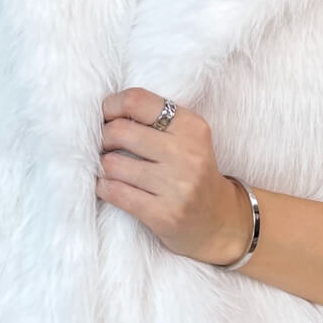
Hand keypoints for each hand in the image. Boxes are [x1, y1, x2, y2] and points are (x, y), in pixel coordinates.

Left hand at [97, 87, 251, 264]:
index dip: (112, 106)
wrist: (219, 221)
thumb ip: (155, 121)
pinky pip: (115, 193)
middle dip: (103, 138)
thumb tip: (105, 113)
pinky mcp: (164, 214)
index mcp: (192, 127)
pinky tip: (108, 188)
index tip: (106, 117)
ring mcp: (177, 186)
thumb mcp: (187, 138)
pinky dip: (103, 188)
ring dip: (103, 167)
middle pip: (120, 132)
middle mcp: (187, 154)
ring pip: (112, 164)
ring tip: (110, 169)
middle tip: (105, 146)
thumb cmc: (192, 173)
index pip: (138, 101)